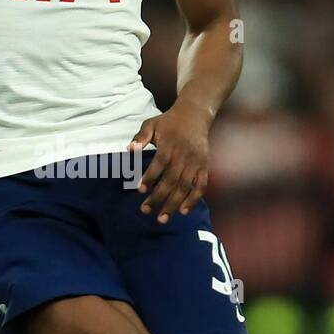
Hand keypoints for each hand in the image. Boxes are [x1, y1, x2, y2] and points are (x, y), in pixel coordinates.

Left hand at [128, 100, 211, 222]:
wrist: (195, 115)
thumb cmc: (169, 122)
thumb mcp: (151, 123)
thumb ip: (140, 136)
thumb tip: (129, 149)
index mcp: (169, 146)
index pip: (159, 164)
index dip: (150, 178)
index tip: (140, 190)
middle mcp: (183, 156)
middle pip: (171, 180)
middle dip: (158, 197)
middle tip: (145, 210)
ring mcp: (195, 163)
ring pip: (185, 187)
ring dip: (174, 204)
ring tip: (162, 218)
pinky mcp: (204, 167)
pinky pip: (201, 186)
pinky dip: (194, 199)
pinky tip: (183, 212)